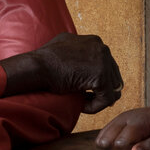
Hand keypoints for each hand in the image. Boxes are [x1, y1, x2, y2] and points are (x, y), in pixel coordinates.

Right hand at [6, 33, 123, 112]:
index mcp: (96, 42)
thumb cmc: (44, 61)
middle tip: (87, 100)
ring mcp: (103, 61)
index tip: (85, 91)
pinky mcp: (101, 76)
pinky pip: (106, 99)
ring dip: (98, 99)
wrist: (36, 66)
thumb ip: (78, 50)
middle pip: (114, 77)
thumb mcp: (65, 46)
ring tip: (82, 103)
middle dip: (101, 90)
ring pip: (112, 89)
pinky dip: (95, 107)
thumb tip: (87, 62)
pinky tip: (82, 107)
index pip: (108, 65)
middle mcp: (103, 48)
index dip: (98, 81)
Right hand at [95, 100, 149, 149]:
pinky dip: (112, 144)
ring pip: (102, 140)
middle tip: (140, 149)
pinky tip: (127, 144)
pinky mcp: (119, 123)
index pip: (120, 143)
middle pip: (107, 143)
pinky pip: (105, 136)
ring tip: (134, 146)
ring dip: (115, 148)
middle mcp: (125, 119)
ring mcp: (121, 120)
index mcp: (139, 122)